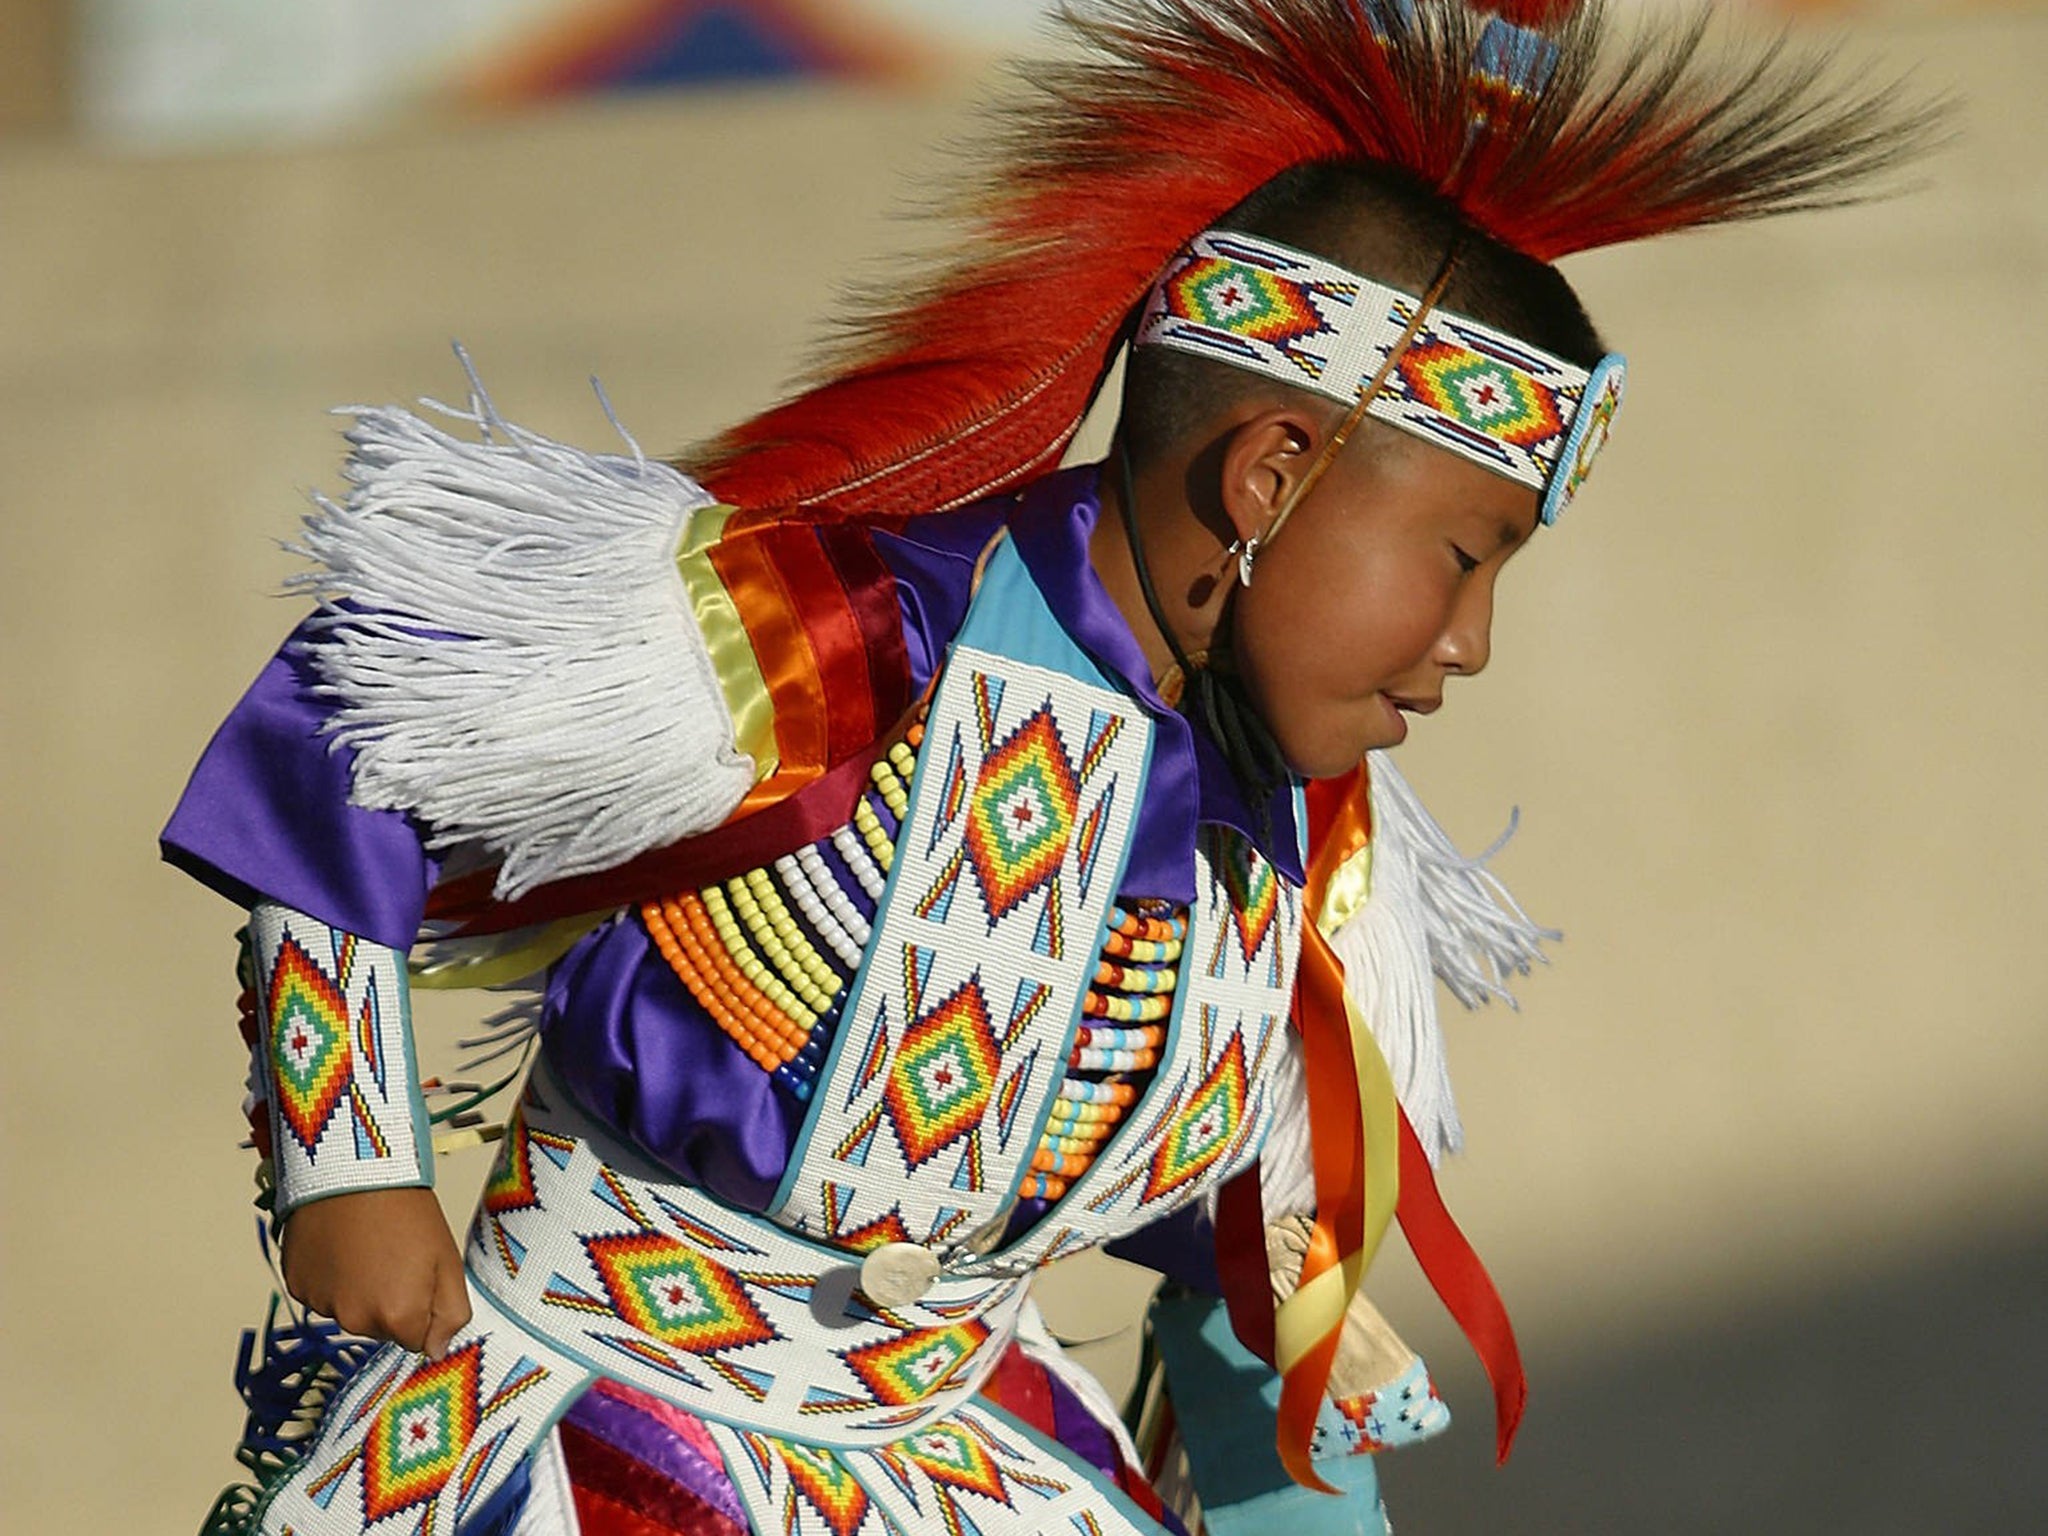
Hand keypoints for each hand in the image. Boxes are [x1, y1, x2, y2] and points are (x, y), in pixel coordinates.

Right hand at [280, 1186, 472, 1357]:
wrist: (354, 1168)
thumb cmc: (407, 1208)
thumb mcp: (448, 1259)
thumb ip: (452, 1313)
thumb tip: (438, 1350)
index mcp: (398, 1318)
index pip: (416, 1340)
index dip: (422, 1307)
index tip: (419, 1274)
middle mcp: (355, 1320)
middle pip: (380, 1328)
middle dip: (390, 1301)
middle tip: (393, 1254)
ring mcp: (321, 1304)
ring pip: (348, 1310)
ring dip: (358, 1289)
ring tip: (366, 1244)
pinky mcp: (295, 1283)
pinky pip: (320, 1292)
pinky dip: (330, 1276)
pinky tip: (340, 1243)